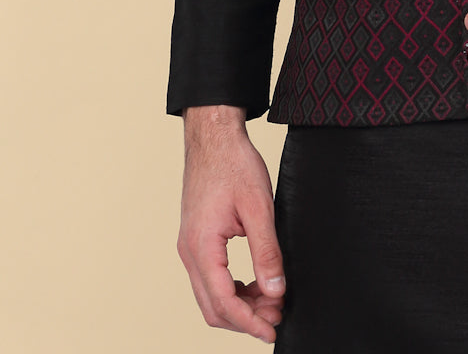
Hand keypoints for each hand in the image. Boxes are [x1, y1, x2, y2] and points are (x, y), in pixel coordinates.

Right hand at [178, 105, 284, 343]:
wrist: (213, 136)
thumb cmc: (234, 164)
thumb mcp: (259, 207)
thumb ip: (267, 252)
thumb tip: (276, 291)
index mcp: (202, 247)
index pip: (223, 302)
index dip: (249, 323)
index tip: (272, 331)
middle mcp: (189, 252)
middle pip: (213, 307)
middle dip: (246, 318)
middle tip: (278, 316)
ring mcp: (189, 247)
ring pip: (210, 295)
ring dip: (239, 305)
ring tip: (271, 300)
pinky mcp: (195, 240)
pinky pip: (210, 278)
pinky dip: (232, 289)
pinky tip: (255, 284)